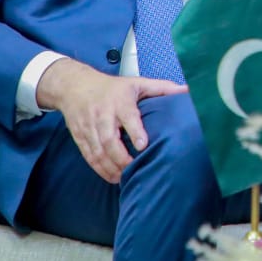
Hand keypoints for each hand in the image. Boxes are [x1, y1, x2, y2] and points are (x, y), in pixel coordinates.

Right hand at [36, 58, 187, 182]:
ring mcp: (89, 127)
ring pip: (98, 150)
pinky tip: (111, 176)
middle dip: (121, 157)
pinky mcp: (80, 137)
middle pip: (109, 139)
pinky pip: (89, 155)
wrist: (75, 86)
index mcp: (119, 101)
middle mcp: (103, 115)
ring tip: (123, 177)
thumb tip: (186, 90)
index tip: (143, 145)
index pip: (127, 117)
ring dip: (110, 167)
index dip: (135, 131)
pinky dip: (99, 168)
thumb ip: (161, 88)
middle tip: (134, 169)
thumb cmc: (111, 87)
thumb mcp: (137, 83)